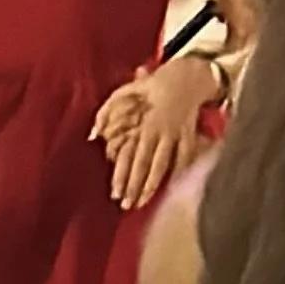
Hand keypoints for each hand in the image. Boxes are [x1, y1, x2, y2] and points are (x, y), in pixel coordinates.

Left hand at [94, 51, 215, 209]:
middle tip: (126, 206)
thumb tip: (92, 135)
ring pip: (166, 166)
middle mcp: (160, 131)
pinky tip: (172, 190)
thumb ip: (106, 114)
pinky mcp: (192, 137)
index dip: (122, 176)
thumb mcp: (124, 93)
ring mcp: (178, 135)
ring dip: (154, 186)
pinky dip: (180, 174)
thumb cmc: (149, 87)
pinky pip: (186, 160)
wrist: (185, 77)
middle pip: (146, 166)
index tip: (115, 193)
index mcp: (142, 122)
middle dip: (136, 187)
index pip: (129, 156)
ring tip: (143, 203)